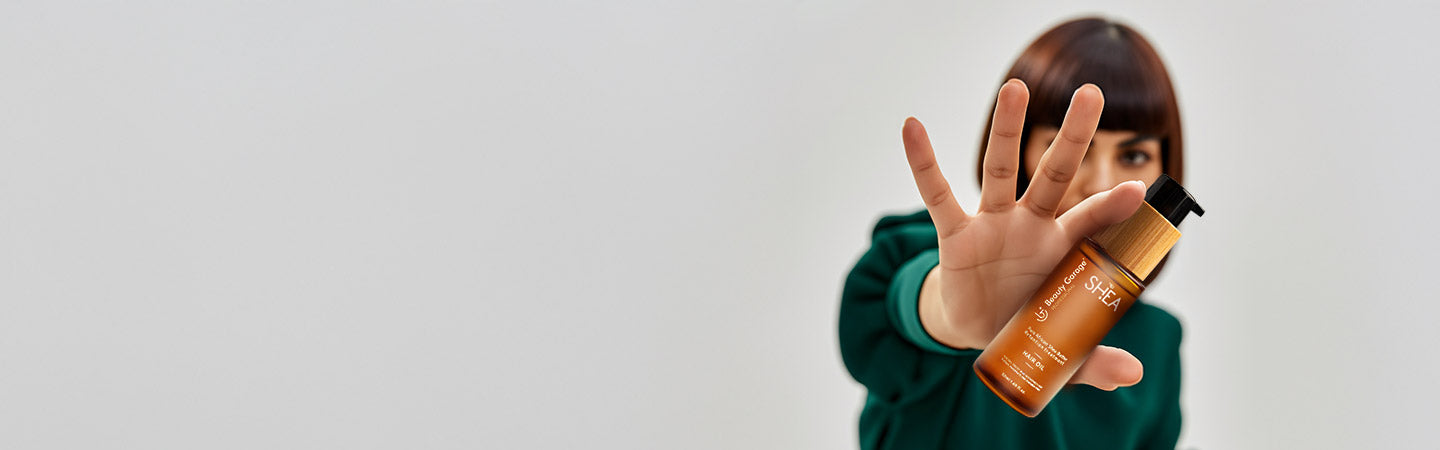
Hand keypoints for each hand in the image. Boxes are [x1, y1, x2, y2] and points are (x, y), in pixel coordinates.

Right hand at [903, 80, 1145, 389]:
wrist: (977, 331)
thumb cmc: (1025, 326)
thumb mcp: (1060, 348)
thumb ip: (1093, 361)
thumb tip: (1133, 378)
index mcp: (1062, 248)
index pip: (1092, 220)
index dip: (1112, 205)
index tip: (1139, 189)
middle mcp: (1032, 225)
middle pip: (1056, 174)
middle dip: (1074, 136)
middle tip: (1091, 94)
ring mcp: (994, 224)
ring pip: (1002, 170)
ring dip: (1009, 129)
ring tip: (1016, 88)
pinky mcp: (956, 235)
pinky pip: (937, 195)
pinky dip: (923, 163)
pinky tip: (912, 128)